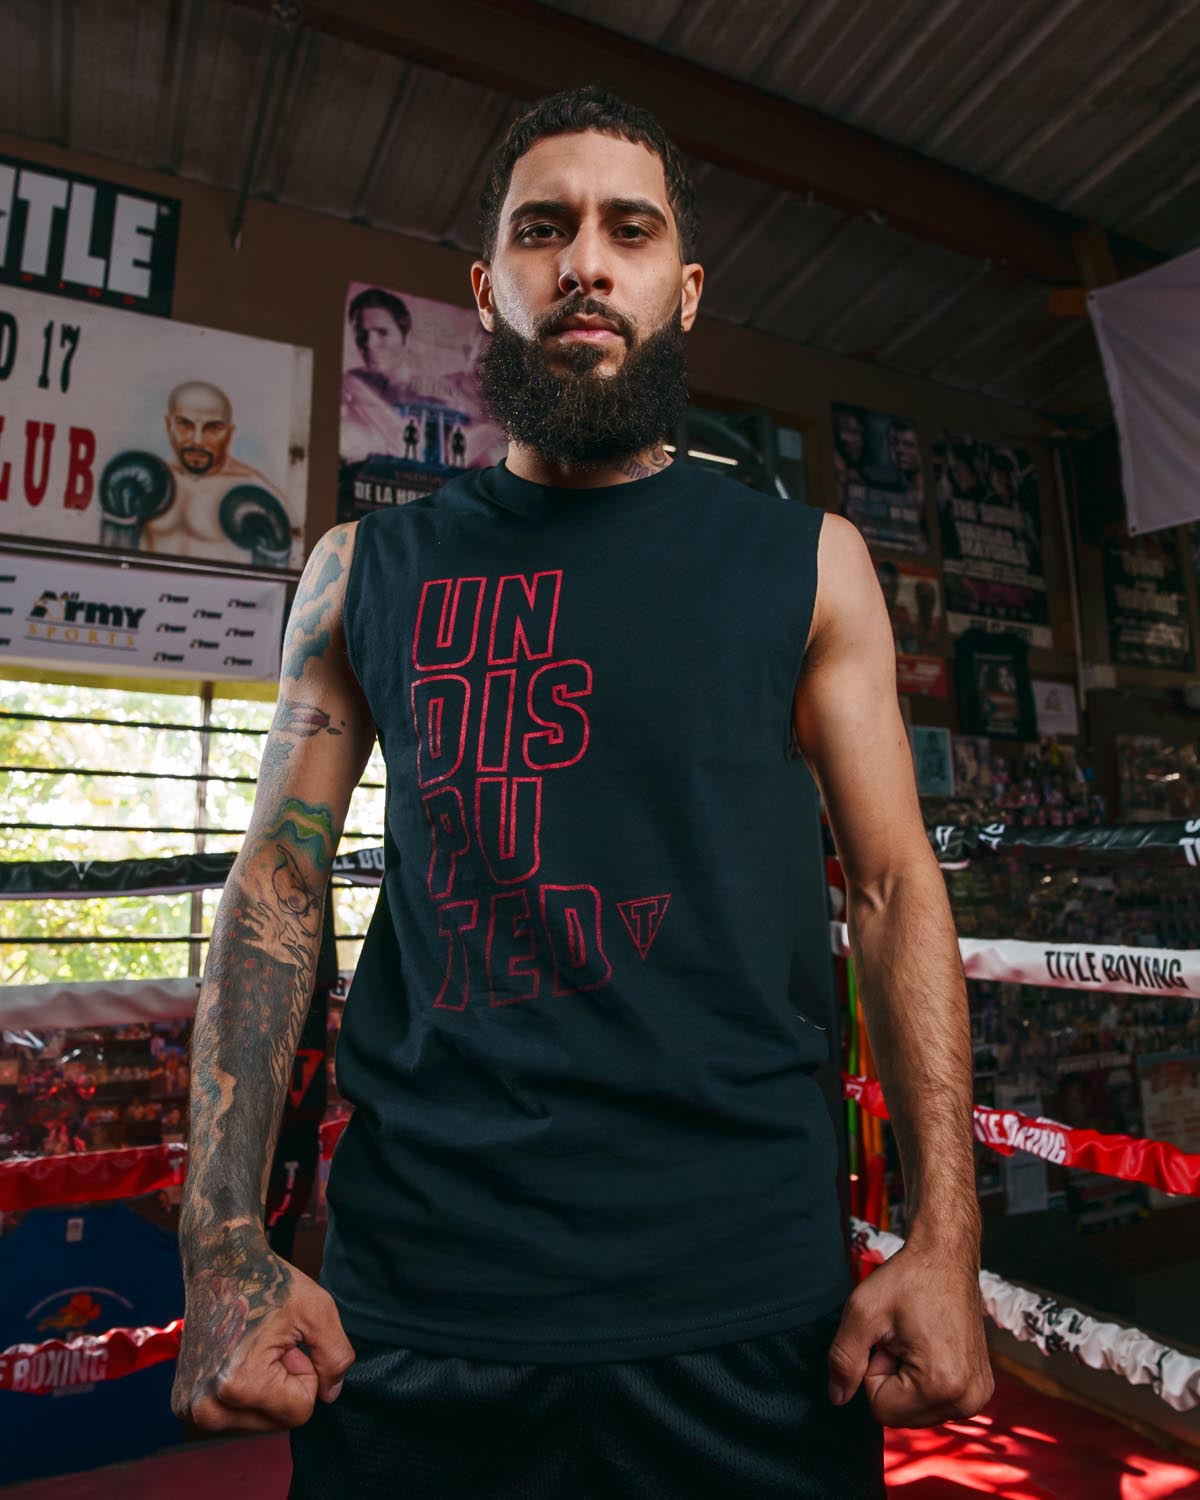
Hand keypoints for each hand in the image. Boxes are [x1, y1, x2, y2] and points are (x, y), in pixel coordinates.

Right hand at [171, 1233, 354, 1431]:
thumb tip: (331, 1395)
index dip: (305, 1373)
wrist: (221, 1263)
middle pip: (278, 1422)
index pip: (300, 1411)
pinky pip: (236, 1414)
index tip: (288, 1343)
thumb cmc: (269, 1281)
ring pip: (259, 1421)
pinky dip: (246, 1390)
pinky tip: (237, 1356)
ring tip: (254, 1347)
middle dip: (285, 1384)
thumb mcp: (318, 1311)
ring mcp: (191, 1409)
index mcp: (238, 1386)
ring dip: (267, 1388)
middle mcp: (206, 1408)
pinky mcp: (184, 1405)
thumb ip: (336, 1357)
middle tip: (271, 1343)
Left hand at [827, 1242, 992, 1426]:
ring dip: (906, 1379)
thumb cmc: (908, 1278)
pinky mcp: (979, 1389)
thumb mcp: (863, 1311)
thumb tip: (837, 1397)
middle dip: (890, 1378)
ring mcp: (977, 1396)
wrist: (946, 1257)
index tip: (888, 1339)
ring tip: (916, 1339)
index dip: (873, 1371)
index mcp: (942, 1385)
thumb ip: (843, 1358)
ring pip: (916, 1411)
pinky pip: (935, 1403)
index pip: (881, 1409)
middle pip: (901, 1415)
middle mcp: (967, 1400)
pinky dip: (924, 1379)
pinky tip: (930, 1346)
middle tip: (902, 1337)